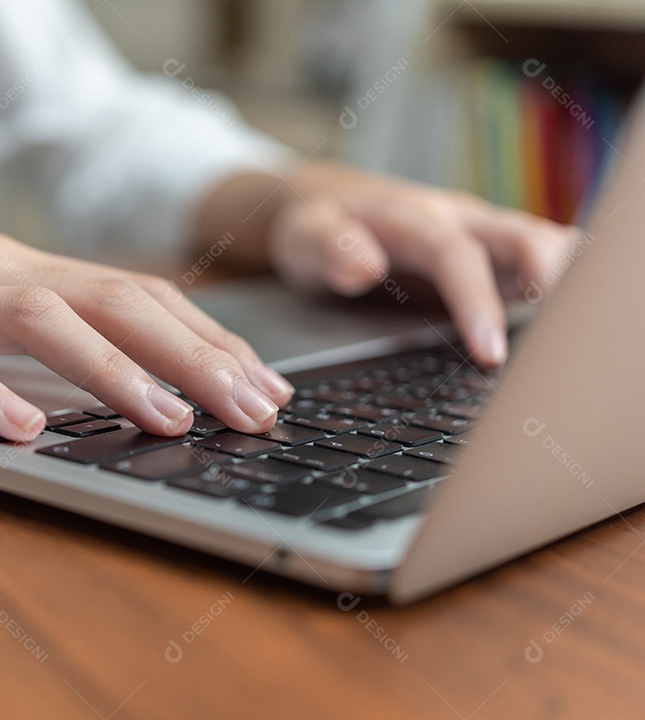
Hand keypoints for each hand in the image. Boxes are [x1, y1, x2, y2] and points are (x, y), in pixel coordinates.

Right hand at [0, 227, 292, 440]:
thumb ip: (34, 334)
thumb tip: (124, 379)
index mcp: (15, 265)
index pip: (133, 294)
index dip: (205, 337)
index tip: (262, 384)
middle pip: (109, 299)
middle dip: (193, 354)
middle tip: (254, 408)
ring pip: (35, 317)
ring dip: (111, 369)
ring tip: (168, 418)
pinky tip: (21, 430)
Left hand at [267, 161, 578, 365]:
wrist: (328, 205)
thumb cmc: (318, 226)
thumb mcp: (306, 237)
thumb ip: (330, 250)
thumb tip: (363, 268)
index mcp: (414, 217)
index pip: (456, 256)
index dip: (477, 303)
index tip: (491, 354)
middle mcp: (458, 219)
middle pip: (521, 238)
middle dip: (549, 282)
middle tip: (560, 339)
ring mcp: (480, 233)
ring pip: (540, 243)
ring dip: (565, 279)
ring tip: (574, 332)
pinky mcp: (490, 253)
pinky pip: (538, 259)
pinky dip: (561, 283)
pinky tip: (571, 318)